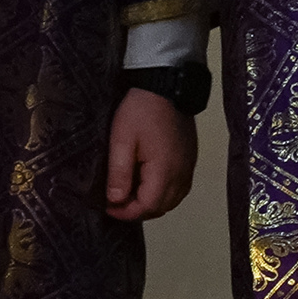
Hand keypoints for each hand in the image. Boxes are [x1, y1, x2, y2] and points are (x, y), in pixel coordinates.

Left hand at [104, 87, 196, 221]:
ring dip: (151, 203)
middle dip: (138, 210)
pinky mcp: (189, 159)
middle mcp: (182, 174)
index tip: (107, 208)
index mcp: (165, 171)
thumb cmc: (140, 111)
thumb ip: (119, 172)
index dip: (127, 212)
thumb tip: (115, 200)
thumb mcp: (121, 140)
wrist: (166, 86)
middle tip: (115, 203)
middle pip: (162, 207)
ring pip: (172, 199)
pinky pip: (179, 188)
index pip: (148, 206)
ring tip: (128, 195)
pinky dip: (162, 193)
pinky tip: (146, 183)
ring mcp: (189, 167)